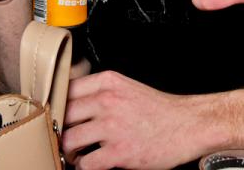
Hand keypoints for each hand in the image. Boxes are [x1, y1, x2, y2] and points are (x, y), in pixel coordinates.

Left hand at [62, 71, 215, 169]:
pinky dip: (84, 167)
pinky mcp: (119, 152)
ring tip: (75, 154)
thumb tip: (73, 102)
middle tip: (63, 137)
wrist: (188, 125)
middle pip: (63, 115)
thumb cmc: (160, 109)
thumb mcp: (127, 87)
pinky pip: (86, 163)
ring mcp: (112, 127)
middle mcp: (107, 101)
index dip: (57, 104)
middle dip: (60, 129)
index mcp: (108, 82)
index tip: (55, 114)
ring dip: (69, 151)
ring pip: (69, 140)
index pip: (66, 89)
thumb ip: (101, 91)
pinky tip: (90, 164)